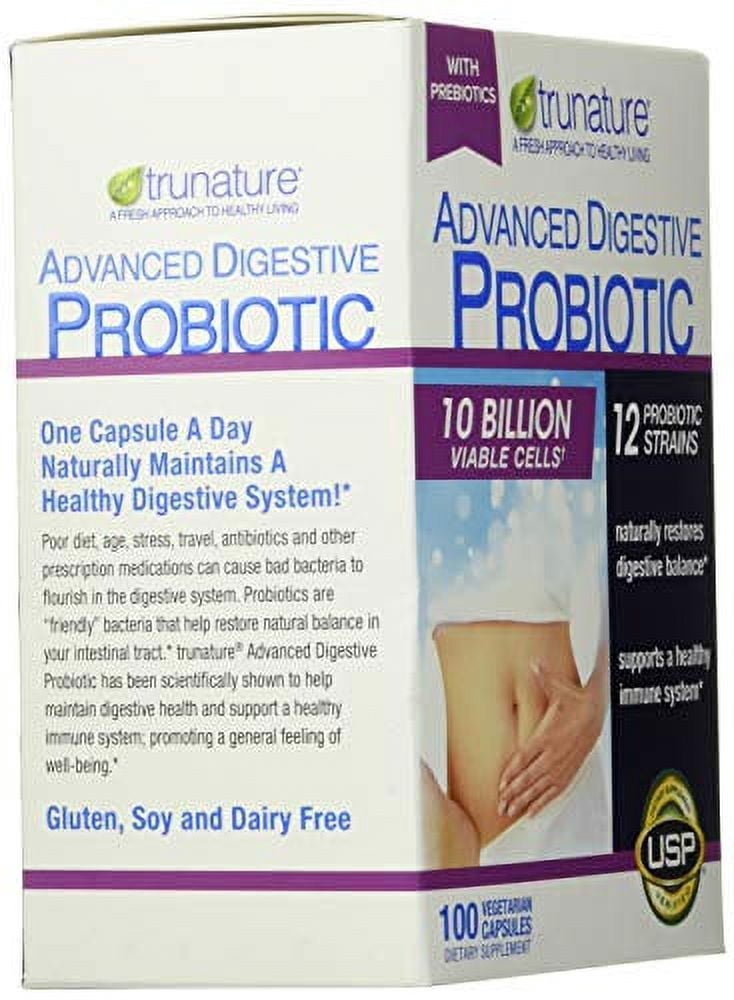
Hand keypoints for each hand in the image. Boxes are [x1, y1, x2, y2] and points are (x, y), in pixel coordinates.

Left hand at [497, 662, 604, 820]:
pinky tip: (532, 812)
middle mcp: (556, 753)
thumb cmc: (577, 700)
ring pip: (542, 788)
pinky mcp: (570, 770)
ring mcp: (563, 764)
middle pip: (532, 778)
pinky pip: (555, 790)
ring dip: (526, 801)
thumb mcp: (560, 688)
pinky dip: (543, 802)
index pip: (527, 758)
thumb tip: (534, 664)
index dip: (513, 772)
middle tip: (501, 806)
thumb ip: (544, 678)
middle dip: (515, 793)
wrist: (599, 711)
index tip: (501, 784)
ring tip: (511, 812)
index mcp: (549, 735)